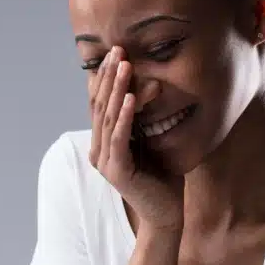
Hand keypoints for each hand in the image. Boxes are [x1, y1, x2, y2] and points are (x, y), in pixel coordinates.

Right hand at [86, 48, 184, 233]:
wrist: (166, 214)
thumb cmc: (162, 178)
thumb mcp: (151, 141)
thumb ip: (143, 119)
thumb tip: (148, 86)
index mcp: (103, 143)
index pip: (100, 103)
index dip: (106, 77)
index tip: (116, 52)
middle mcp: (98, 150)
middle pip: (100, 105)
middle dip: (109, 76)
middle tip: (118, 50)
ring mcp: (105, 161)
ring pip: (108, 117)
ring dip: (116, 88)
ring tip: (124, 65)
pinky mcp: (118, 171)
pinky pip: (120, 137)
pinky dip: (124, 116)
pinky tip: (129, 97)